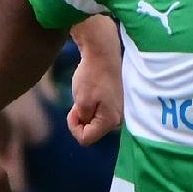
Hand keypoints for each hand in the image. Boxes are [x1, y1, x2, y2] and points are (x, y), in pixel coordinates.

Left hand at [67, 27, 121, 144]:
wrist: (104, 52)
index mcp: (110, 121)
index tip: (72, 110)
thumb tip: (86, 124)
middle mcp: (119, 118)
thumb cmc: (92, 75)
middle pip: (92, 130)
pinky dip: (93, 103)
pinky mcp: (118, 101)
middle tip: (78, 100)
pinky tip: (93, 89)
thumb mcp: (81, 101)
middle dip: (81, 119)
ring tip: (86, 92)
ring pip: (96, 120)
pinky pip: (101, 110)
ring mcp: (119, 109)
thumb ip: (82, 120)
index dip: (74, 127)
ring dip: (87, 110)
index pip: (85, 139)